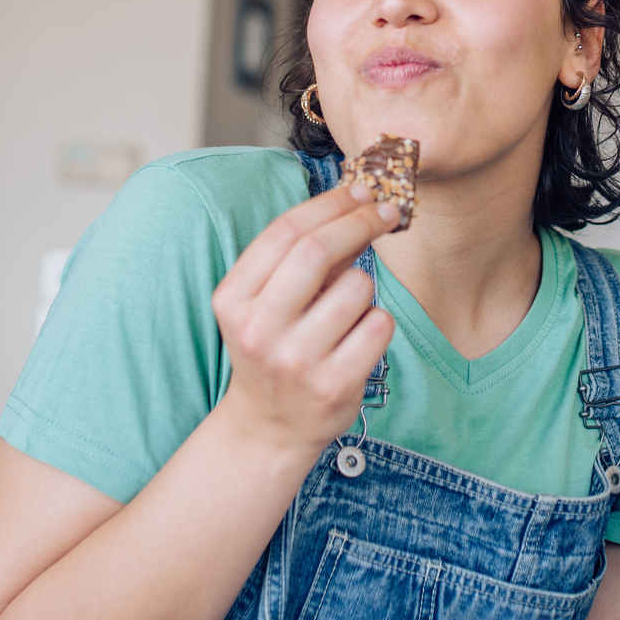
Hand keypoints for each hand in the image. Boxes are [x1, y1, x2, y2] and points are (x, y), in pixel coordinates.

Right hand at [210, 184, 398, 458]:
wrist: (268, 428)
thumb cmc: (273, 350)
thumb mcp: (263, 304)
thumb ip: (297, 258)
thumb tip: (356, 202)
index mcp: (234, 300)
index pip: (285, 232)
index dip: (329, 203)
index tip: (360, 191)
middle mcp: (259, 329)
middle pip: (318, 250)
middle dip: (359, 221)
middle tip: (385, 212)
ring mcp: (296, 360)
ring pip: (357, 287)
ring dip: (364, 286)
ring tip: (346, 311)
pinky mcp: (334, 385)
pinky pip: (378, 325)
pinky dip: (377, 322)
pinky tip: (356, 340)